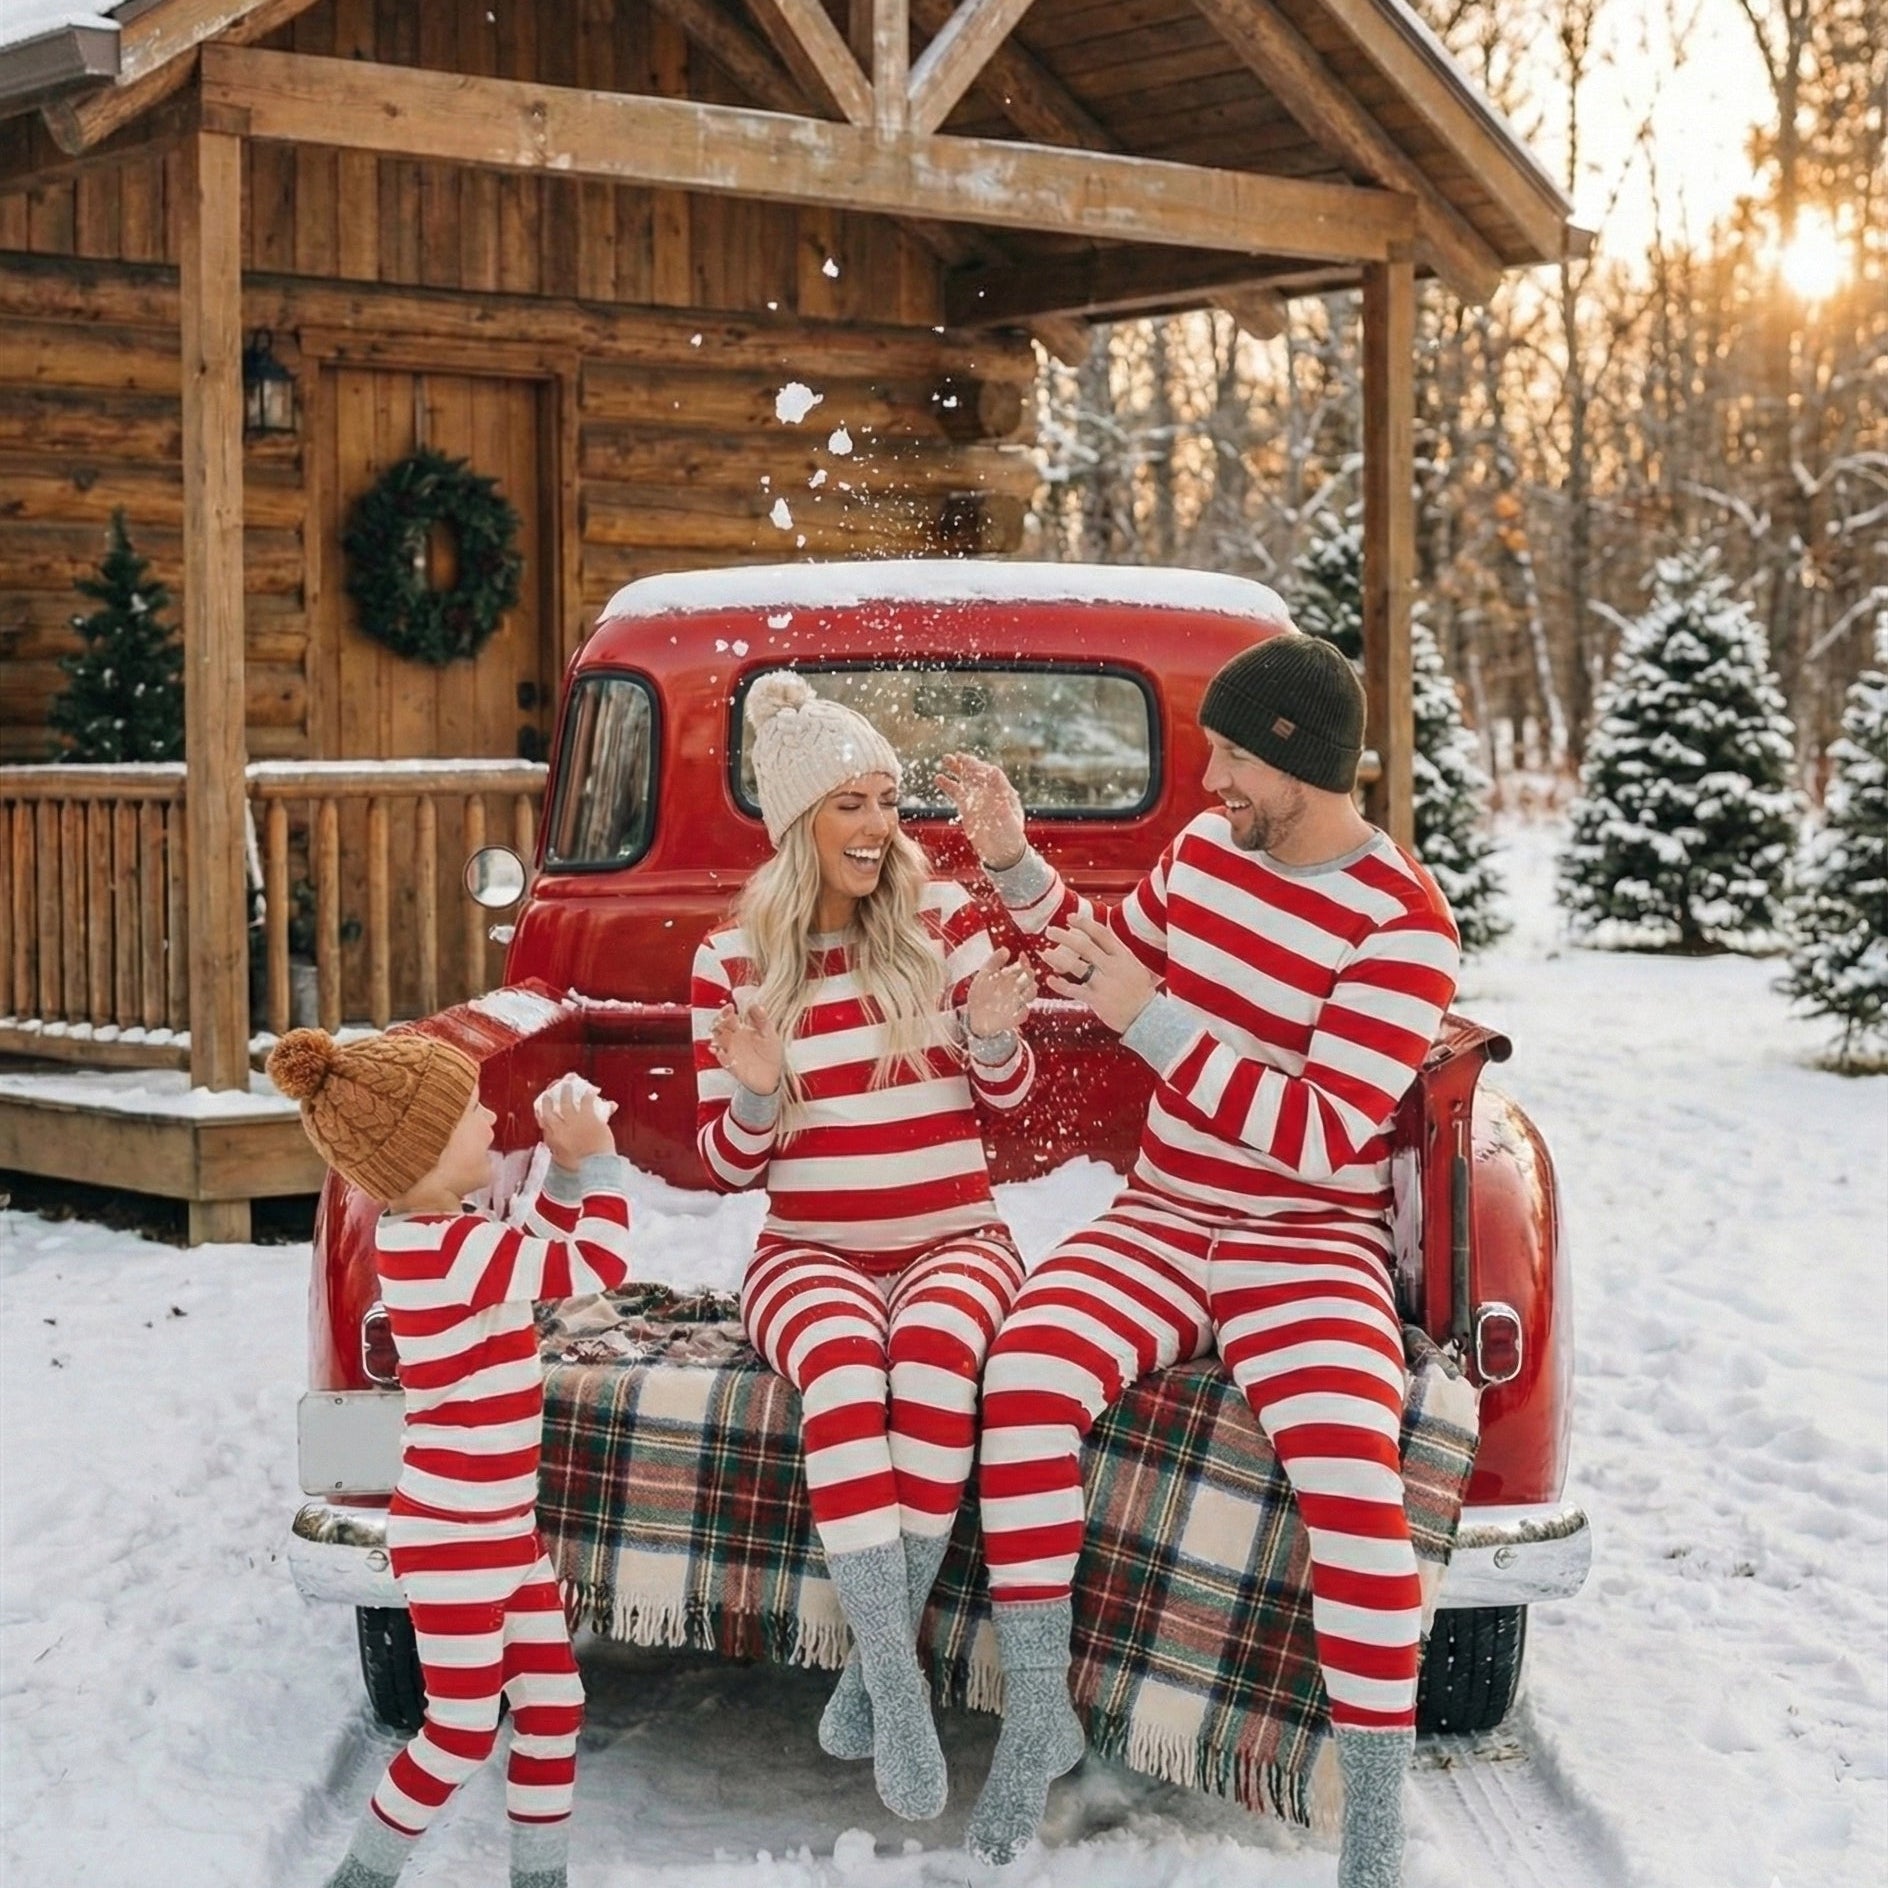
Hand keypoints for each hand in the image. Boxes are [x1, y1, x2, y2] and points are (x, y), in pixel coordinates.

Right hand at [534, 1074, 616, 1168]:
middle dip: (550, 1100)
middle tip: (550, 1093)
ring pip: (567, 1101)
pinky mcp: (588, 1117)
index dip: (542, 1113)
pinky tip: (590, 1092)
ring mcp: (574, 1120)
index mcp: (553, 1139)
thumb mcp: (561, 1160)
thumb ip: (556, 1149)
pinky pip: (586, 1102)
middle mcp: (560, 1127)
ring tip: (567, 1085)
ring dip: (567, 1092)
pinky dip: (588, 1096)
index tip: (542, 1109)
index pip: (543, 1122)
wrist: (596, 1166)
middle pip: (551, 1109)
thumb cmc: (580, 1167)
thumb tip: (552, 1144)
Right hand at [709, 998, 784, 1095]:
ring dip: (717, 1036)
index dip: (726, 1011)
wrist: (774, 1077)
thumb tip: (755, 1005)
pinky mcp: (731, 1065)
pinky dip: (720, 1055)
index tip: (730, 1008)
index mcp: (742, 1030)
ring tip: (724, 1034)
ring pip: (716, 1041)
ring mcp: (730, 1052)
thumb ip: (762, 1020)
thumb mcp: (770, 1034)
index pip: (728, 1017)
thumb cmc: (771, 1055)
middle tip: (727, 1019)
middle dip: (719, 1022)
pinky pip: (721, 1059)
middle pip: (718, 1027)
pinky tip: (722, 1052)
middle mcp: (733, 1040)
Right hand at [936, 751, 1026, 870]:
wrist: (1002, 853)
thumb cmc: (1012, 838)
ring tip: (945, 759)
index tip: (974, 766)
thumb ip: (1006, 810)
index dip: (983, 769)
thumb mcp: (1012, 824)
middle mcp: (991, 791)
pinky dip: (947, 784)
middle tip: (957, 756)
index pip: (994, 775)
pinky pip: (956, 792)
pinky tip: (938, 778)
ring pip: (966, 779)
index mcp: (1005, 792)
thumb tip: (1001, 800)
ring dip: (956, 768)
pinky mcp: (966, 806)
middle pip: (978, 773)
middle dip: (968, 764)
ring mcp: (978, 798)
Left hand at [965, 947, 1036, 1038]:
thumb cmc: (981, 995)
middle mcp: (1016, 989)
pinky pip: (1023, 1013)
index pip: (1023, 967)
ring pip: (1031, 994)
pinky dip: (1023, 1010)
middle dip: (1029, 975)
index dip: (1024, 961)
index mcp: (1010, 978)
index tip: (1021, 956)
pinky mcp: (1014, 1017)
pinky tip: (1018, 1007)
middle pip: (1029, 979)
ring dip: (1030, 991)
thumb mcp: (984, 975)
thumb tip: (1005, 949)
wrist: (973, 1016)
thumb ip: (994, 962)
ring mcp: (1016, 1003)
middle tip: (1025, 972)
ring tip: (1023, 989)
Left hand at [1043, 914, 1155, 1034]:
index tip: (1070, 918)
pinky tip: (1050, 980)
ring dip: (1057, 958)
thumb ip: (1118, 955)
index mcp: (1122, 956)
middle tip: (1050, 931)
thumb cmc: (1140, 992)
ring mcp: (1104, 983)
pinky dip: (1060, 984)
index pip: (1101, 934)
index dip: (1084, 923)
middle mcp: (1112, 966)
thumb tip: (1102, 941)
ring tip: (1045, 953)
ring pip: (1075, 965)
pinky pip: (1074, 990)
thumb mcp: (1134, 967)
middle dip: (1064, 936)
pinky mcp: (1097, 1000)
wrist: (1147, 1016)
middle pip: (1084, 946)